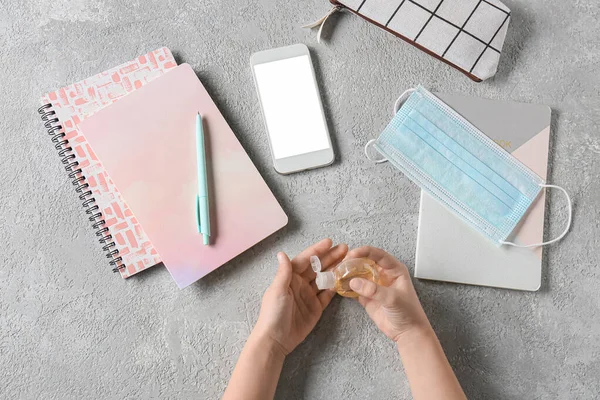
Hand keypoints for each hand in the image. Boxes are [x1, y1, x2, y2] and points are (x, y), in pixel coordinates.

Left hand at [253, 239, 347, 355]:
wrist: (275, 339)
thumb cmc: (273, 313)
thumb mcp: (278, 290)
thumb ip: (284, 272)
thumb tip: (282, 253)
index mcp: (290, 277)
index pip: (306, 260)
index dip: (317, 250)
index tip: (330, 242)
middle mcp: (300, 284)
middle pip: (318, 267)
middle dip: (331, 257)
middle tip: (345, 249)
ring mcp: (309, 295)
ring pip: (324, 279)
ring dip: (335, 270)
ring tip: (349, 261)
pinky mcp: (316, 308)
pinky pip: (327, 295)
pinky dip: (336, 287)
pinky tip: (345, 280)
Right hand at [347, 246, 430, 343]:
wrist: (407, 332)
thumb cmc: (408, 312)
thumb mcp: (392, 299)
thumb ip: (374, 290)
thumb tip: (353, 282)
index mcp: (394, 269)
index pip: (378, 255)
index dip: (364, 252)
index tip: (352, 254)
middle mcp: (383, 274)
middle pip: (365, 262)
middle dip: (353, 261)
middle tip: (341, 263)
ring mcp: (374, 285)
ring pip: (358, 274)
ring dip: (348, 273)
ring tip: (336, 273)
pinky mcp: (367, 296)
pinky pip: (354, 288)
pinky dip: (346, 286)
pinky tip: (338, 285)